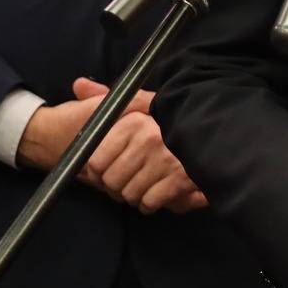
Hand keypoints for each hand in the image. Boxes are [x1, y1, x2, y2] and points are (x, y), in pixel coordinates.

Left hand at [72, 79, 206, 213]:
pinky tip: (154, 193)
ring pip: (130, 194)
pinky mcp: (181, 178)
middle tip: (124, 181)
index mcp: (134, 121)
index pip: (96, 161)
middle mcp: (148, 138)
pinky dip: (149, 203)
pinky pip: (149, 202)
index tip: (104, 170)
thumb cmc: (163, 121)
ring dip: (133, 195)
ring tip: (140, 185)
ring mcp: (166, 159)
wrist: (209, 132)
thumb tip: (78, 84)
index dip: (96, 172)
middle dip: (115, 186)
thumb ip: (106, 98)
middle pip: (111, 181)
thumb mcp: (136, 104)